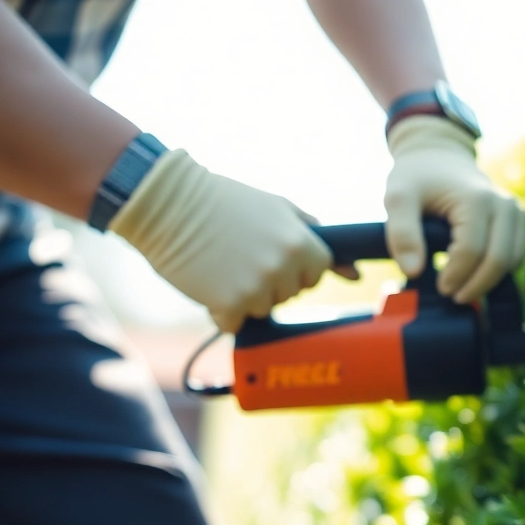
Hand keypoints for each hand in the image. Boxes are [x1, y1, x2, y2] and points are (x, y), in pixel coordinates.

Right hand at [109, 150, 331, 332]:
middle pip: (292, 292)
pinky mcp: (227, 306)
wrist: (168, 203)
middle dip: (272, 279)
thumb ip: (316, 237)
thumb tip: (356, 273)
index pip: (318, 272)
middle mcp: (282, 268)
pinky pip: (234, 322)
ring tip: (224, 263)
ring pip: (263, 308)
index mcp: (300, 243)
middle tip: (242, 253)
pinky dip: (221, 309)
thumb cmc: (224, 202)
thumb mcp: (278, 208)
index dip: (298, 265)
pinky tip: (208, 280)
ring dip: (245, 294)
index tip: (276, 253)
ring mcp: (255, 289)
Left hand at [384, 116, 524, 302]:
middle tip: (453, 297)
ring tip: (462, 287)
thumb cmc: (417, 177)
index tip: (439, 288)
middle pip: (498, 260)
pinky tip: (476, 273)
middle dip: (476, 285)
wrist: (439, 155)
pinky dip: (500, 271)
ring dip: (489, 281)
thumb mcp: (398, 197)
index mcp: (477, 199)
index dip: (456, 276)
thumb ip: (401, 233)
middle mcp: (504, 205)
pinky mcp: (520, 220)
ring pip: (513, 261)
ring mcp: (516, 212)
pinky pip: (517, 256)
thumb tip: (413, 272)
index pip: (472, 251)